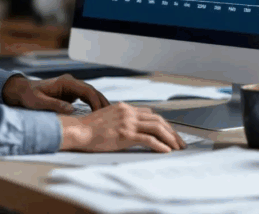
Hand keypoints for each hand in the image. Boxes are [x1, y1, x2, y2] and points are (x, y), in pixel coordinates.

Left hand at [2, 74, 109, 113]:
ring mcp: (72, 87)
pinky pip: (86, 97)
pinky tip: (99, 113)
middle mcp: (71, 82)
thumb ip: (55, 105)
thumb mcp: (39, 102)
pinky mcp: (71, 93)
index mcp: (66, 82)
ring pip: (91, 94)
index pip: (86, 90)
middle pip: (92, 91)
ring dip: (99, 103)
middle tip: (111, 115)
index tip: (100, 113)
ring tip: (109, 115)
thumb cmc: (29, 96)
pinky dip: (93, 104)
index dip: (95, 101)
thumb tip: (72, 110)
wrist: (23, 91)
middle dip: (102, 102)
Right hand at [58, 102, 185, 151]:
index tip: (171, 134)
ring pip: (157, 127)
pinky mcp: (125, 134)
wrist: (78, 131)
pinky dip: (160, 145)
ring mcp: (127, 122)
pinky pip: (148, 139)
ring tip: (177, 148)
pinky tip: (165, 151)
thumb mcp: (107, 118)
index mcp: (125, 107)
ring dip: (170, 138)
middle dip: (172, 132)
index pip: (151, 114)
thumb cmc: (89, 129)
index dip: (164, 124)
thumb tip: (133, 129)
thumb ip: (121, 119)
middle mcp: (128, 112)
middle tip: (180, 143)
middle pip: (158, 119)